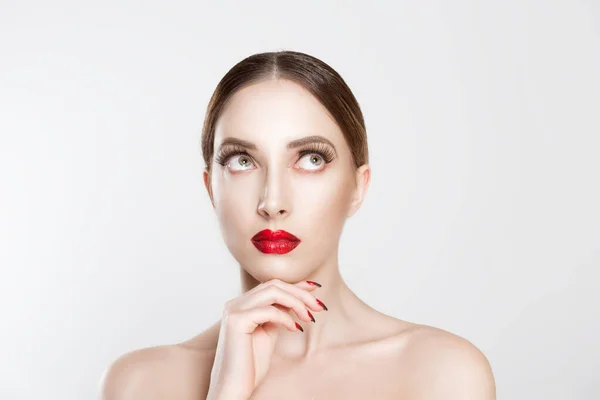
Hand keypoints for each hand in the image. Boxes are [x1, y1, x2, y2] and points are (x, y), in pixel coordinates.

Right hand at [205, 279, 325, 399]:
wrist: (235, 387)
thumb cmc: (251, 364)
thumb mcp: (269, 331)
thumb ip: (279, 313)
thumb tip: (299, 298)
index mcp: (242, 304)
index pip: (272, 285)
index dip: (296, 285)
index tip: (316, 289)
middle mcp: (236, 303)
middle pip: (274, 284)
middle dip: (300, 293)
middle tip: (319, 307)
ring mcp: (234, 310)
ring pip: (273, 292)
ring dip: (297, 302)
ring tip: (309, 317)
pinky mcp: (236, 320)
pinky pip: (268, 310)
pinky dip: (286, 317)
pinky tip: (295, 329)